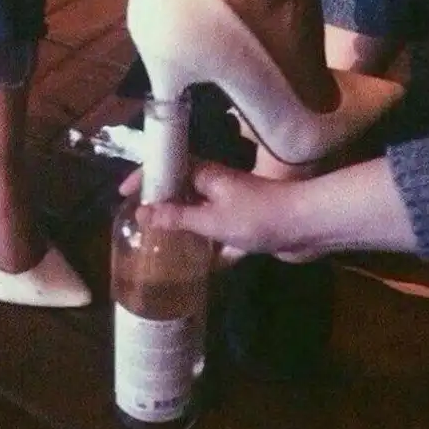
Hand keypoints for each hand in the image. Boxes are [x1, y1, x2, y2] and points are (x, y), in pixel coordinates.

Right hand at [119, 160, 323, 256]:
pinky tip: (194, 261)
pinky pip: (214, 230)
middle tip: (135, 221)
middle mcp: (216, 185)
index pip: (167, 167)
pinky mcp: (242, 224)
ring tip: (157, 241)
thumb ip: (177, 217)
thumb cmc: (257, 216)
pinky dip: (203, 241)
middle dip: (159, 201)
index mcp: (206, 174)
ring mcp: (230, 204)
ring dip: (180, 222)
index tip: (122, 193)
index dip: (144, 177)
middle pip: (180, 188)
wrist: (306, 226)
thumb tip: (141, 213)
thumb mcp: (212, 219)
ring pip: (197, 211)